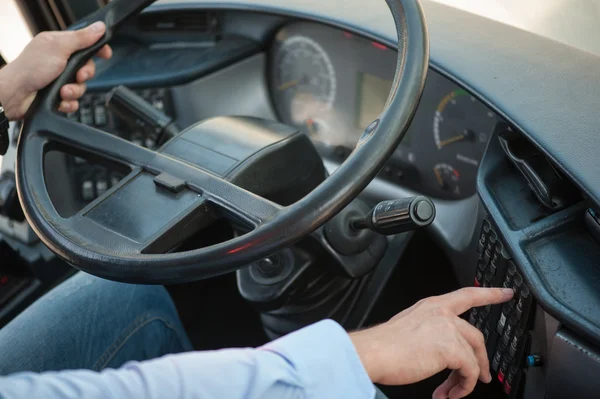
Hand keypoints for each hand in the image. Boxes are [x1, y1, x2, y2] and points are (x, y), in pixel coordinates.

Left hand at [0, 21, 111, 120]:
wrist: (15, 95)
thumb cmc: (30, 69)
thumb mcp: (59, 48)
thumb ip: (81, 38)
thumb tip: (99, 28)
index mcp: (59, 46)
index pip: (85, 44)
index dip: (98, 49)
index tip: (105, 55)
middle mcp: (60, 62)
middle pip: (87, 68)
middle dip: (84, 75)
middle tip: (78, 76)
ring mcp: (59, 79)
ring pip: (81, 87)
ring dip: (74, 91)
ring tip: (63, 91)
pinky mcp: (58, 96)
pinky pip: (74, 101)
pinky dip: (69, 102)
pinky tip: (60, 100)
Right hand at [350, 287, 513, 398]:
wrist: (374, 353)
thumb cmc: (383, 345)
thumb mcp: (409, 327)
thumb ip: (429, 331)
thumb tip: (440, 352)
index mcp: (432, 305)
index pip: (468, 295)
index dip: (490, 294)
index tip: (506, 293)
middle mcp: (442, 313)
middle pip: (476, 335)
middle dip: (481, 359)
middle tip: (481, 376)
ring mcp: (448, 329)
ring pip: (473, 355)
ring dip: (468, 378)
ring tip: (456, 391)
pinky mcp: (451, 348)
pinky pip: (469, 371)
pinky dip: (463, 386)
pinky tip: (450, 393)